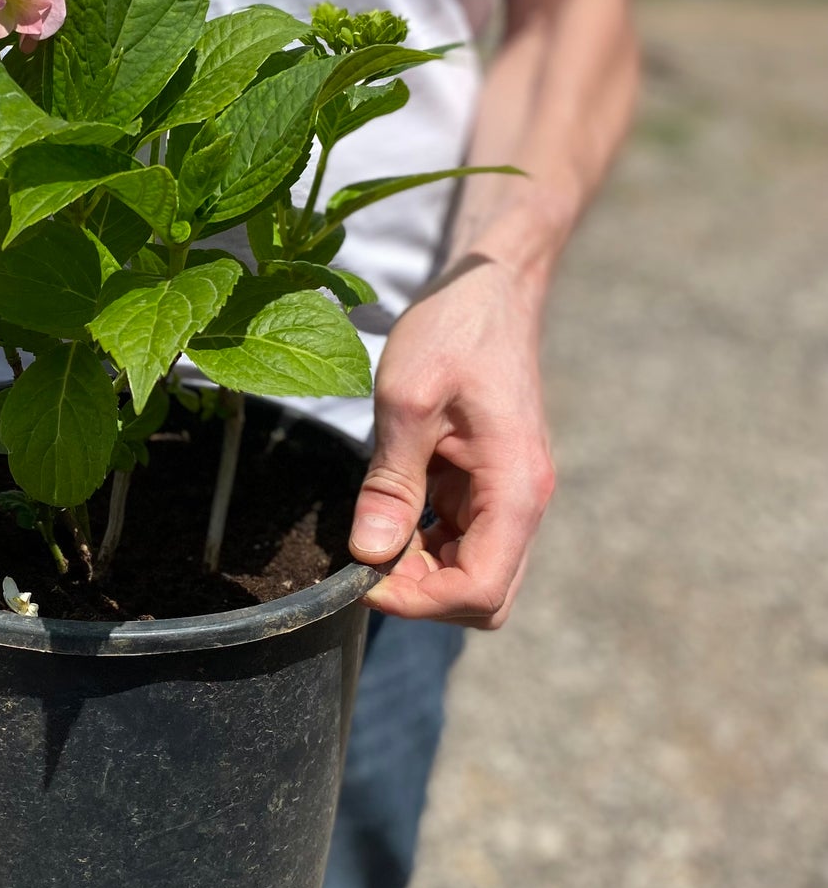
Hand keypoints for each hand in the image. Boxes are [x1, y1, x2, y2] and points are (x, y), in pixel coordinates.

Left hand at [348, 257, 555, 628]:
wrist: (489, 287)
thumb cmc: (453, 330)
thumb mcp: (407, 400)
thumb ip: (391, 482)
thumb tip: (371, 555)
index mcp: (515, 487)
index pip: (480, 590)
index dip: (418, 601)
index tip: (363, 575)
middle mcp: (523, 502)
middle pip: (484, 597)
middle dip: (422, 594)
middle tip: (366, 556)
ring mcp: (508, 496)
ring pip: (472, 574)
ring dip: (421, 570)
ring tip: (373, 527)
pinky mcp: (488, 486)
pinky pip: (461, 541)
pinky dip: (424, 543)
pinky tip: (390, 511)